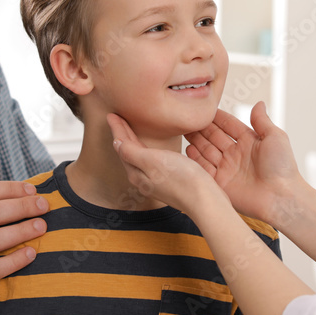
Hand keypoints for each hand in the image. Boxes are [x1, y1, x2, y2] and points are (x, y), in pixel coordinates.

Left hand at [106, 113, 225, 214]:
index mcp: (136, 173)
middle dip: (122, 134)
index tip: (112, 115)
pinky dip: (143, 150)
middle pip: (128, 152)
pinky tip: (149, 148)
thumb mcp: (153, 161)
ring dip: (132, 141)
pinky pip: (148, 161)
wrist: (204, 199)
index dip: (118, 129)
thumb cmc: (181, 178)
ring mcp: (154, 181)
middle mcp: (142, 178)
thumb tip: (116, 144)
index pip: (122, 147)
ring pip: (137, 157)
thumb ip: (132, 153)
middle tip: (116, 117)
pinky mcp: (167, 181)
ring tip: (128, 129)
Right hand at [184, 101, 302, 225]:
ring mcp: (227, 169)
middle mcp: (236, 154)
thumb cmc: (282, 167)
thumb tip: (258, 103)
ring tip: (184, 130)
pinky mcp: (220, 184)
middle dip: (202, 128)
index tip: (203, 108)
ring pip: (207, 151)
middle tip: (188, 118)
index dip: (216, 117)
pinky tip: (188, 148)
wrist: (280, 197)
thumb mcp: (275, 137)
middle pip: (214, 137)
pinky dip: (195, 159)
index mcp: (249, 142)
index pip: (228, 125)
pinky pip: (204, 169)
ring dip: (196, 141)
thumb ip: (262, 121)